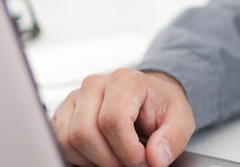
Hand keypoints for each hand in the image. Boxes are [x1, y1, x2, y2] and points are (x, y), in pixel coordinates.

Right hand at [51, 68, 195, 166]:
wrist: (148, 96)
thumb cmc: (160, 106)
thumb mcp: (180, 120)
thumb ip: (172, 138)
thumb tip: (155, 157)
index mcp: (126, 80)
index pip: (112, 120)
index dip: (127, 150)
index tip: (142, 161)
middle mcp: (96, 85)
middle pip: (85, 133)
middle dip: (109, 160)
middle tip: (129, 164)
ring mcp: (75, 98)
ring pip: (68, 140)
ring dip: (92, 160)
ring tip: (116, 158)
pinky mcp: (63, 113)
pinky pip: (58, 142)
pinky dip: (78, 157)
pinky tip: (99, 155)